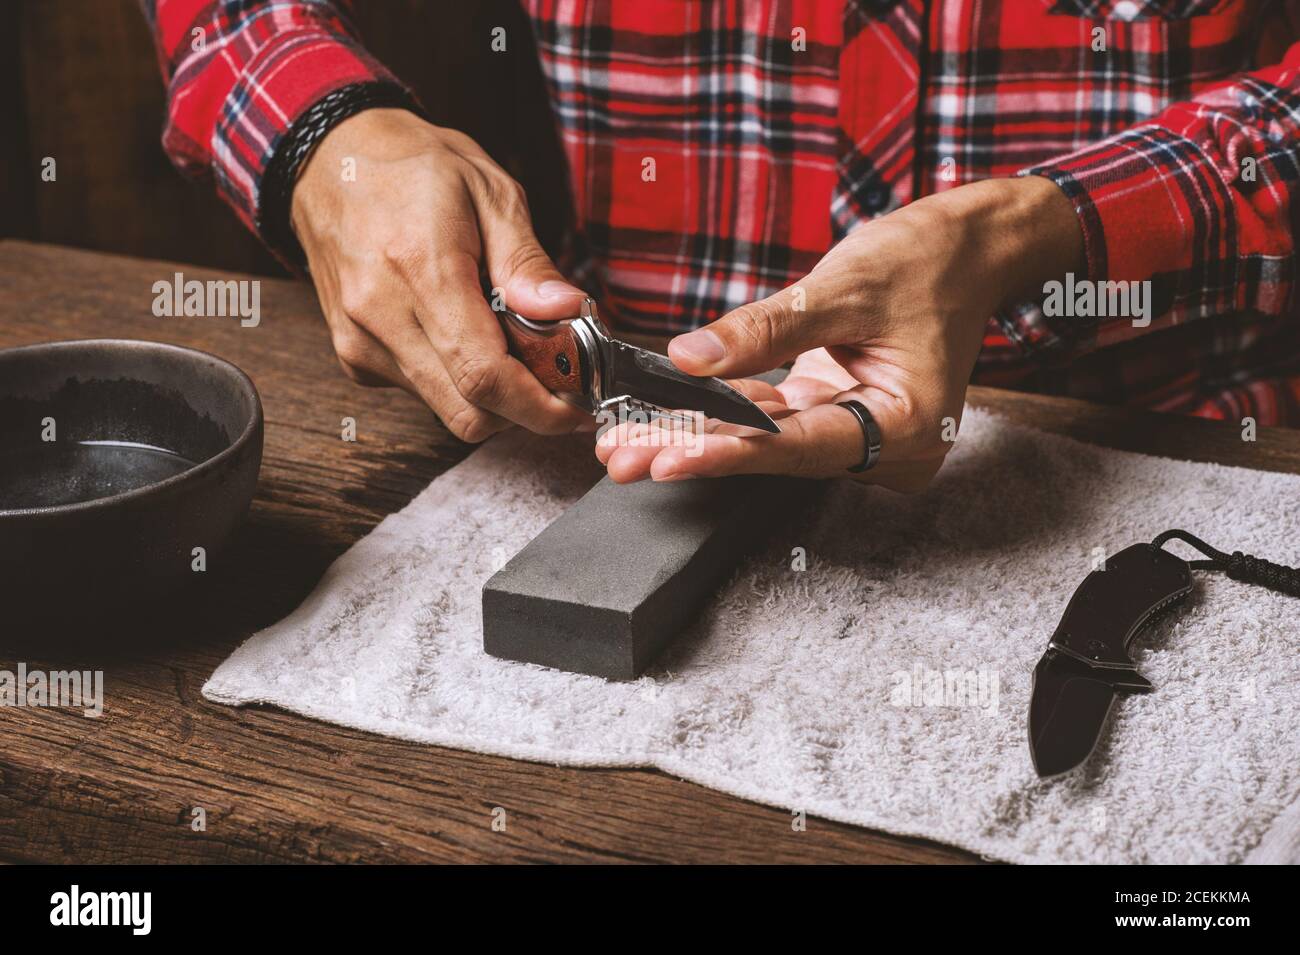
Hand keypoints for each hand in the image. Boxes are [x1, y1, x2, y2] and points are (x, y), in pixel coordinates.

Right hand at [291, 108, 589, 440]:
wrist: (330, 159)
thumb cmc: (411, 166)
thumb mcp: (489, 192)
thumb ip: (527, 263)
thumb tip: (567, 311)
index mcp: (421, 271)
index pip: (486, 377)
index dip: (541, 408)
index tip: (578, 408)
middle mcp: (381, 318)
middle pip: (469, 413)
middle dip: (524, 410)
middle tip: (557, 378)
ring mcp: (361, 343)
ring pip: (448, 409)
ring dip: (492, 394)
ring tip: (508, 340)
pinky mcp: (355, 355)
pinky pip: (423, 392)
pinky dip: (458, 380)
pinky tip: (465, 333)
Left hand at [596, 177, 1082, 491]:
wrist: (968, 247)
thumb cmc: (927, 262)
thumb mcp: (844, 288)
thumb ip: (765, 330)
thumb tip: (689, 359)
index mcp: (903, 427)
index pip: (798, 447)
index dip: (728, 451)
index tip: (668, 457)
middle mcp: (882, 445)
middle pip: (773, 454)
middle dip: (694, 450)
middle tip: (622, 459)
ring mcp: (856, 430)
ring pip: (763, 440)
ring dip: (695, 436)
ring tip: (624, 443)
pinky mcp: (833, 410)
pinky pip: (770, 418)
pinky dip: (719, 412)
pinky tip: (662, 415)